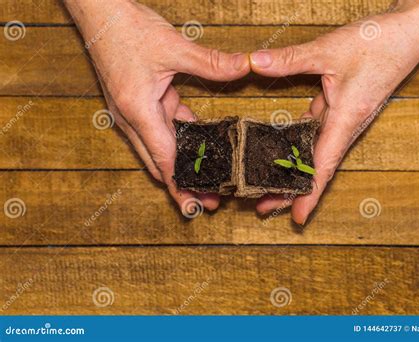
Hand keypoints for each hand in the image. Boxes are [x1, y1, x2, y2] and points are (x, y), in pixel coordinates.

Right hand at [65, 0, 249, 212]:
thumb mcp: (173, 47)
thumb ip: (211, 62)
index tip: (194, 206)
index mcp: (138, 112)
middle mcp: (133, 119)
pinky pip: (162, 127)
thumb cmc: (126, 30)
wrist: (98, 13)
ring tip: (208, 177)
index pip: (163, 160)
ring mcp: (134, 113)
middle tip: (209, 201)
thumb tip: (244, 66)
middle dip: (183, 184)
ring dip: (183, 163)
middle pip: (160, 163)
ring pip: (161, 148)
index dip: (180, 185)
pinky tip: (201, 143)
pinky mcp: (139, 103)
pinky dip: (180, 138)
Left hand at [250, 0, 418, 223]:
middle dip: (290, 189)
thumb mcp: (329, 49)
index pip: (323, 166)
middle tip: (262, 206)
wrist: (408, 34)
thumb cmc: (379, 43)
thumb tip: (256, 62)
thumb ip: (291, 59)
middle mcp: (344, 126)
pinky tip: (280, 148)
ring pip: (314, 153)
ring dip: (292, 169)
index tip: (297, 218)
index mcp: (345, 120)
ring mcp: (342, 119)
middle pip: (315, 167)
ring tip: (266, 184)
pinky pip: (316, 133)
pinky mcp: (340, 108)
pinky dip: (298, 145)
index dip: (309, 194)